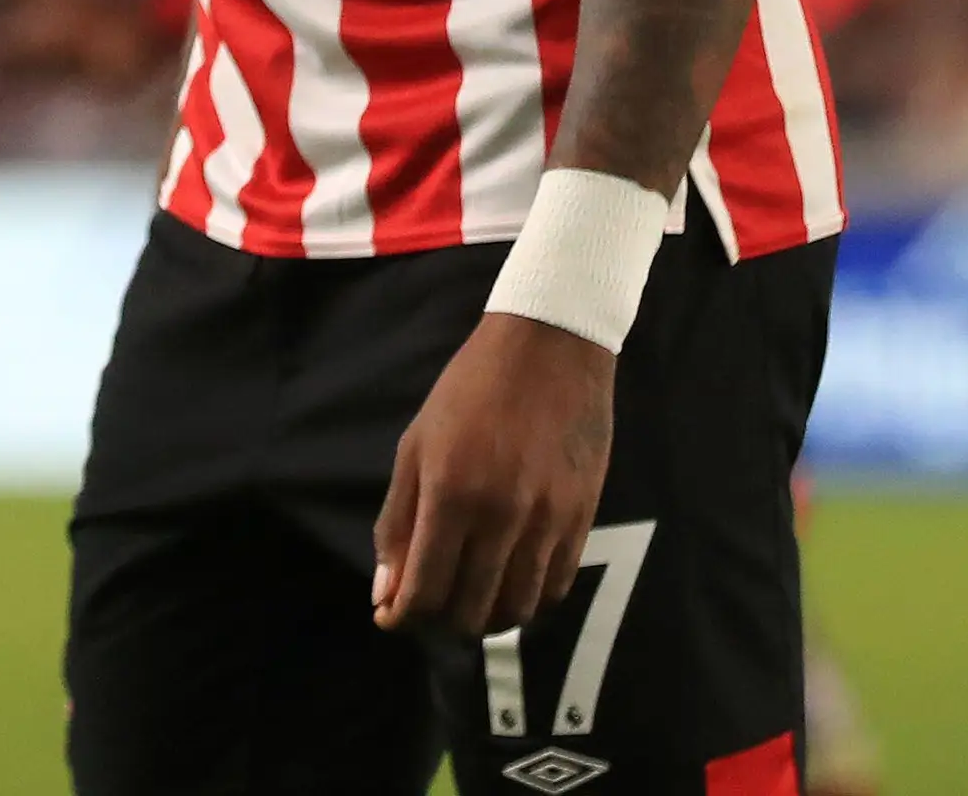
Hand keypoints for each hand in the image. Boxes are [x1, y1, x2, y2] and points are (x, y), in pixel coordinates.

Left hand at [369, 311, 614, 636]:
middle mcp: (501, 515)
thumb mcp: (417, 444)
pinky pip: (555, 588)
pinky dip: (528, 601)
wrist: (551, 346)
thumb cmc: (471, 388)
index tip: (391, 616)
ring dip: (485, 619)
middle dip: (439, 621)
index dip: (402, 617)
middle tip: (429, 605)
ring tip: (469, 600)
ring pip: (515, 609)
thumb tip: (384, 593)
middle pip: (469, 610)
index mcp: (451, 493)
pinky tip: (510, 585)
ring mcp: (547, 520)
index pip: (424, 590)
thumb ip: (398, 521)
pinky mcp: (582, 518)